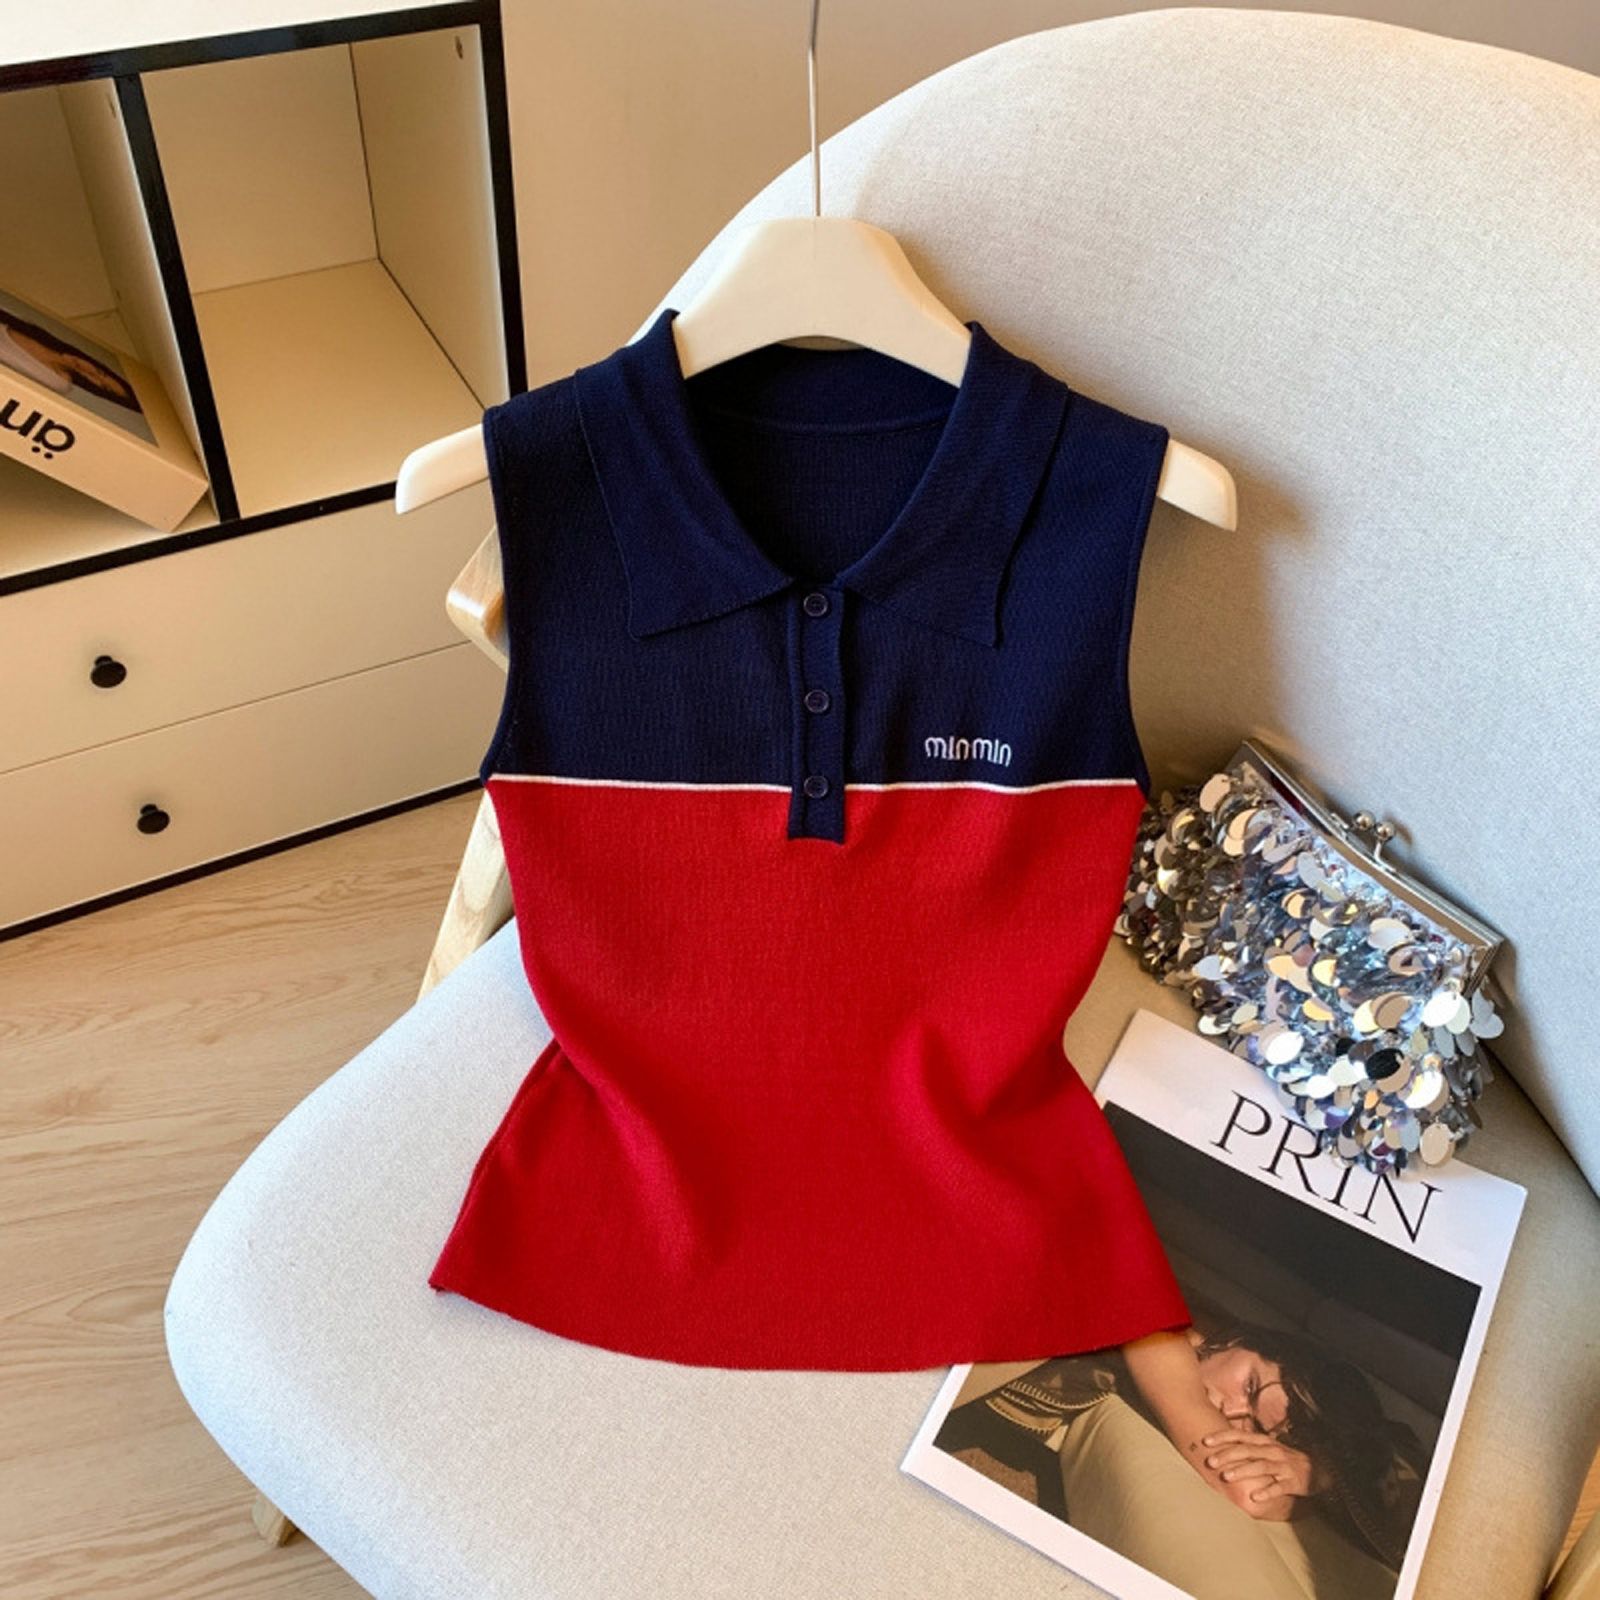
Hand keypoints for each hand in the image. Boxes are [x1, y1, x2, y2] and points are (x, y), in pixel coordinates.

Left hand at [1201, 1427, 1322, 1519]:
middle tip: (1210, 1461)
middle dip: (1227, 1455)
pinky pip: (1278, 1487)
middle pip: (1246, 1450)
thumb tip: (1222, 1447)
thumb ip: (1248, 1447)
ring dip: (1242, 1471)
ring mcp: (1282, 1466)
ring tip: (1227, 1476)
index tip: (1205, 1441)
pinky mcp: (1292, 1481)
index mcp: (1263, 1442)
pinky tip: (1254, 1497)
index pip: (1239, 1436)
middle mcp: (1271, 1450)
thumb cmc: (1284, 1459)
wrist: (1317, 1470)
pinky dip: (1266, 1491)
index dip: (1222, 1437)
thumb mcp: (1266, 1449)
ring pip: (1260, 1466)